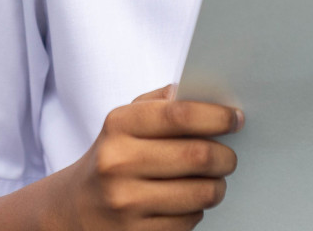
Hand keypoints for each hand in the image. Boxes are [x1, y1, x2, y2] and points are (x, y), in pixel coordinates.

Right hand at [66, 84, 241, 230]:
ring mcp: (125, 201)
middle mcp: (119, 162)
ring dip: (216, 187)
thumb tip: (209, 94)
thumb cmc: (114, 155)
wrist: (77, 205)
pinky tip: (186, 202)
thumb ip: (164, 102)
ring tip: (213, 181)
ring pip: (200, 193)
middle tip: (229, 157)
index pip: (180, 114)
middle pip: (197, 155)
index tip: (235, 119)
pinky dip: (196, 210)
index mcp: (120, 125)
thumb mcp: (127, 119)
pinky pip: (188, 221)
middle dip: (225, 157)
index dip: (216, 116)